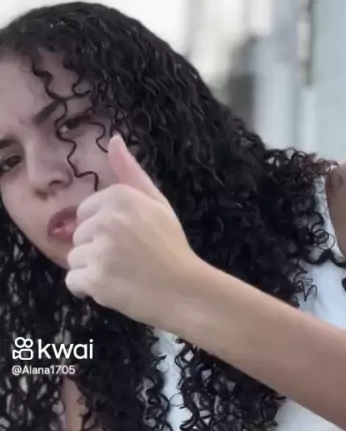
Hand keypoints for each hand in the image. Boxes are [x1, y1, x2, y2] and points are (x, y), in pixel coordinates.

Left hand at [65, 135, 203, 330]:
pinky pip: (73, 282)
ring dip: (92, 270)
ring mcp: (99, 250)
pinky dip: (88, 289)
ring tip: (121, 276)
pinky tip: (112, 288)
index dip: (104, 229)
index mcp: (120, 197)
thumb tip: (113, 139)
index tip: (128, 240)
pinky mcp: (95, 279)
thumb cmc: (172, 248)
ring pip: (74, 259)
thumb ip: (131, 172)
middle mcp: (106, 219)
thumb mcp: (157, 203)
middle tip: (127, 260)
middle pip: (78, 236)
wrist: (186, 291)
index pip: (86, 212)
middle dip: (96, 250)